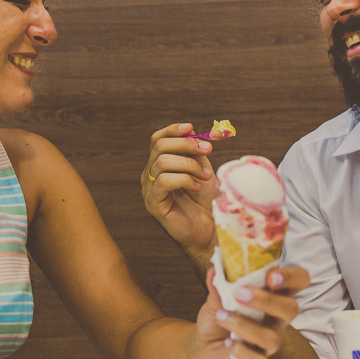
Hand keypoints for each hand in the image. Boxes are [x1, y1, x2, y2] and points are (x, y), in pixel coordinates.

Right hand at [142, 123, 218, 266]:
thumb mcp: (203, 168)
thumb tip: (198, 130)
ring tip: (205, 177)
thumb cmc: (206, 201)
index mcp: (160, 165)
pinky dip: (184, 180)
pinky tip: (196, 187)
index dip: (174, 130)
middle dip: (186, 145)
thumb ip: (197, 151)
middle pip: (160, 146)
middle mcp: (150, 175)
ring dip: (189, 165)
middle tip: (207, 150)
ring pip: (162, 161)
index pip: (158, 139)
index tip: (193, 128)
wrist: (210, 229)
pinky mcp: (153, 204)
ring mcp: (149, 189)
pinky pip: (164, 181)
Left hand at [195, 266, 306, 358]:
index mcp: (273, 296)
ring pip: (271, 338)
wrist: (203, 343)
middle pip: (291, 309)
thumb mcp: (216, 296)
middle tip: (240, 294)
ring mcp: (268, 343)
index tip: (271, 276)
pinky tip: (228, 342)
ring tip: (222, 316)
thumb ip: (218, 284)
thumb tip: (214, 271)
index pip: (298, 282)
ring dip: (244, 325)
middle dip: (267, 300)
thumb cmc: (219, 314)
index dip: (291, 277)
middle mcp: (276, 320)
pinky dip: (241, 350)